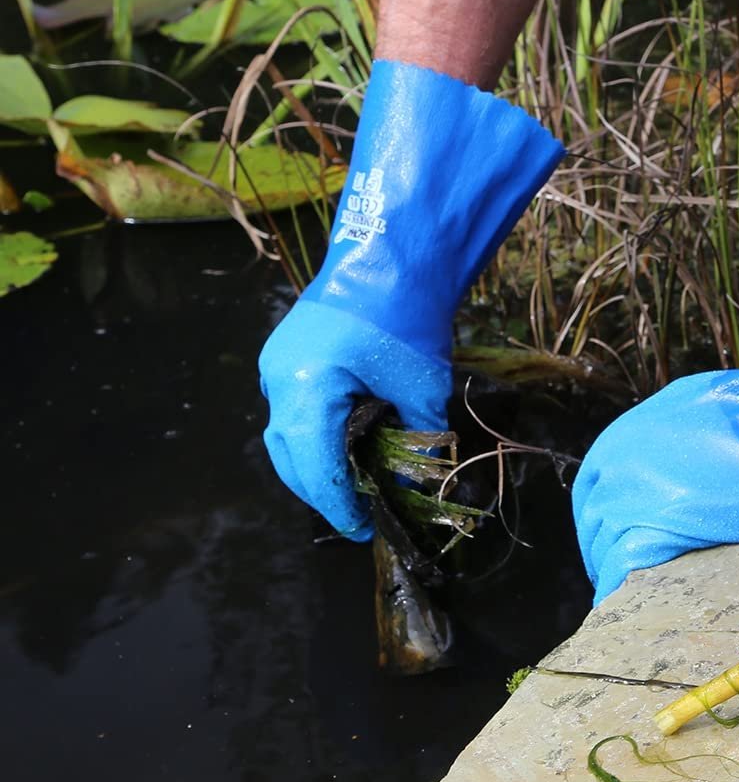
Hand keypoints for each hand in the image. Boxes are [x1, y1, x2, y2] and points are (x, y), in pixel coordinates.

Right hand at [259, 301, 450, 537]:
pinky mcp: (285, 352)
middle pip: (289, 454)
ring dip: (313, 461)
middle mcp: (277, 379)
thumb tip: (414, 480)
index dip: (338, 504)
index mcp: (304, 389)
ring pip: (285, 432)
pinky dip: (312, 432)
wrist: (395, 251)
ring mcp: (275, 363)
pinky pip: (290, 405)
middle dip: (320, 489)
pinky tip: (344, 442)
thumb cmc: (408, 316)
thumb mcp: (420, 386)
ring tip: (353, 483)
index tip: (362, 529)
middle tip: (358, 513)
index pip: (313, 467)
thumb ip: (415, 439)